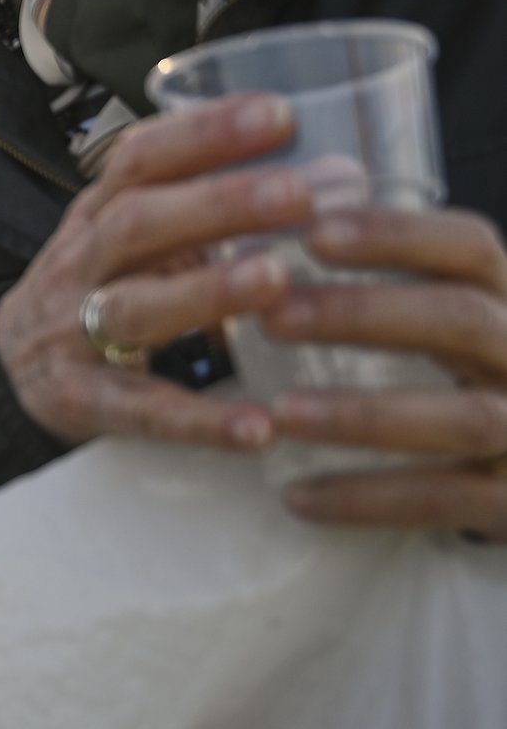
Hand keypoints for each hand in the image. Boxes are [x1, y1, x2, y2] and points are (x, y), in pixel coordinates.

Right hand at [0, 94, 309, 448]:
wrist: (12, 367)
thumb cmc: (103, 289)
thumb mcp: (133, 238)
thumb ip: (211, 213)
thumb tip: (338, 178)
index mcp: (97, 215)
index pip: (140, 159)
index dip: (203, 134)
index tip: (278, 115)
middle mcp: (79, 263)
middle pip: (137, 223)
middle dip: (216, 204)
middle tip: (297, 192)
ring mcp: (72, 331)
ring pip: (134, 307)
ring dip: (206, 291)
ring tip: (276, 279)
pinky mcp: (83, 401)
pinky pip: (144, 411)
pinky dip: (201, 419)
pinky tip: (261, 426)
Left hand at [262, 205, 506, 538]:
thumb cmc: (454, 383)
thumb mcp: (432, 325)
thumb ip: (374, 286)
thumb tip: (251, 245)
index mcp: (504, 302)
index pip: (469, 246)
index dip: (396, 234)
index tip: (311, 233)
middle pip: (465, 319)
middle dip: (365, 314)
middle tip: (273, 318)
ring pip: (465, 417)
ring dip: (365, 414)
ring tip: (282, 412)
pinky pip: (446, 500)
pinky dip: (369, 497)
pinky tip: (297, 497)